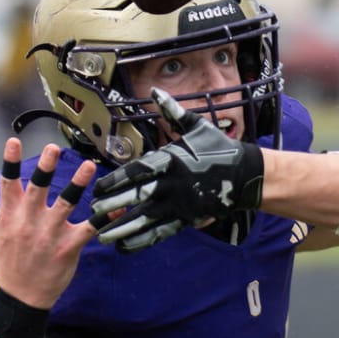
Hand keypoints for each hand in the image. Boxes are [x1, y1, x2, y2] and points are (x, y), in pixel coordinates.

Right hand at [0, 139, 97, 308]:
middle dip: (44, 169)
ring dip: (77, 184)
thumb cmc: (7, 262)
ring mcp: (49, 235)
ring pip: (65, 204)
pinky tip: (117, 207)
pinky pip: (89, 230)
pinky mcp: (68, 248)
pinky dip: (104, 219)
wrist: (20, 299)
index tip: (13, 141)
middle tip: (52, 148)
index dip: (10, 162)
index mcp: (10, 217)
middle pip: (37, 190)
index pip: (8, 185)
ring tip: (89, 166)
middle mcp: (29, 223)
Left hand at [90, 88, 263, 251]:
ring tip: (103, 237)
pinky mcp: (188, 218)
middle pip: (137, 197)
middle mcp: (173, 184)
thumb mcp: (197, 126)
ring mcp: (181, 204)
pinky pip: (161, 232)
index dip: (114, 181)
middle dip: (113, 205)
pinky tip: (125, 247)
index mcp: (171, 160)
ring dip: (123, 229)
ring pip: (146, 219)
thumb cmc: (220, 147)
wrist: (246, 174)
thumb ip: (172, 112)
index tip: (96, 189)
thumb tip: (155, 90)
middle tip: (92, 213)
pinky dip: (142, 241)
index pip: (136, 172)